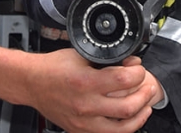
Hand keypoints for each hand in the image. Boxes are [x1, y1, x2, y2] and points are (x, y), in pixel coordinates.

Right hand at [28, 48, 153, 132]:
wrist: (32, 83)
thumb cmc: (53, 68)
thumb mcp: (80, 55)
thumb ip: (105, 60)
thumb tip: (130, 62)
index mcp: (85, 82)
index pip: (124, 80)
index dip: (138, 72)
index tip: (139, 68)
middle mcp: (85, 105)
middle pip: (128, 107)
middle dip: (145, 95)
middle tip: (148, 86)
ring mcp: (84, 122)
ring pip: (123, 128)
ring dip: (140, 116)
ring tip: (146, 106)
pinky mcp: (81, 131)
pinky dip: (125, 128)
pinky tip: (130, 119)